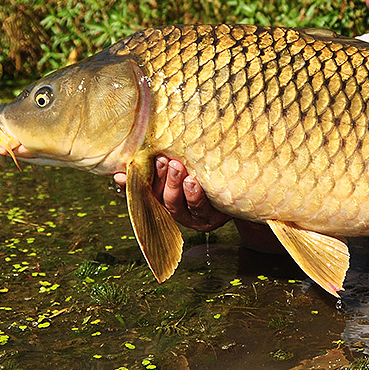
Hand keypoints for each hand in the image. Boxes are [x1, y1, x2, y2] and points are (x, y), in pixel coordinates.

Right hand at [114, 156, 230, 231]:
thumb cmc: (212, 171)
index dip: (129, 186)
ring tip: (176, 166)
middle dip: (158, 178)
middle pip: (158, 198)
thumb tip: (136, 151)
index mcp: (165, 197)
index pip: (143, 192)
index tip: (121, 175)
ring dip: (173, 185)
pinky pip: (201, 209)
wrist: (247, 189)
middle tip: (161, 159)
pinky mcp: (212, 218)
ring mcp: (193, 217)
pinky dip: (195, 196)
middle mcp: (176, 210)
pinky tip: (193, 182)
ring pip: (176, 205)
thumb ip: (168, 159)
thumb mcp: (191, 164)